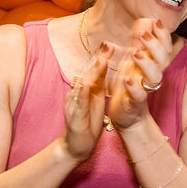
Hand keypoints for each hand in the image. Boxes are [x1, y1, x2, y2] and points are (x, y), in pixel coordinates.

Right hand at [62, 45, 108, 161]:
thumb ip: (99, 80)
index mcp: (86, 88)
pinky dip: (82, 94)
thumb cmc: (87, 119)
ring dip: (91, 72)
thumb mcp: (96, 96)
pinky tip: (87, 85)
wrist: (77, 145)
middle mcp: (78, 93)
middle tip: (108, 44)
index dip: (102, 55)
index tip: (111, 42)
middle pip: (87, 72)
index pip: (93, 69)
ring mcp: (74, 104)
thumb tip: (104, 61)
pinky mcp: (75, 117)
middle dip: (98, 58)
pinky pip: (78, 104)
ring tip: (101, 60)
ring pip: (82, 84)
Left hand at [108, 19, 174, 130]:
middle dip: (155, 45)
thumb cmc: (130, 84)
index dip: (163, 35)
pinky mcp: (135, 103)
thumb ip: (139, 41)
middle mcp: (152, 76)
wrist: (126, 114)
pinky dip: (134, 87)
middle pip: (163, 60)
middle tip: (143, 34)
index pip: (164, 47)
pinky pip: (139, 96)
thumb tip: (145, 19)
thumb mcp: (133, 60)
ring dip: (146, 63)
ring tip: (135, 53)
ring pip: (155, 77)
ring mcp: (145, 89)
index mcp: (153, 64)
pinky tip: (128, 79)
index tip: (156, 21)